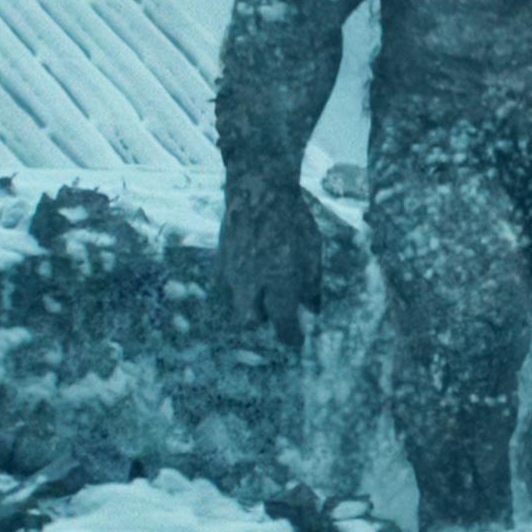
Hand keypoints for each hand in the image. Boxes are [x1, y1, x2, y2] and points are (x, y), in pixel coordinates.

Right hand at [219, 186, 321, 342]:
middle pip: (249, 322)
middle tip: (276, 316)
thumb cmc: (292, 219)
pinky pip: (228, 285)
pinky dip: (240, 286)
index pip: (283, 323)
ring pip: (237, 303)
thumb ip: (311, 284)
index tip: (297, 341)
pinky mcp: (219, 261)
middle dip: (263, 323)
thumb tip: (312, 308)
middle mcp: (251, 282)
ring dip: (250, 303)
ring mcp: (231, 273)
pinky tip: (251, 272)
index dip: (291, 336)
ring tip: (265, 289)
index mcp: (280, 281)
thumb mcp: (313, 251)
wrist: (258, 190)